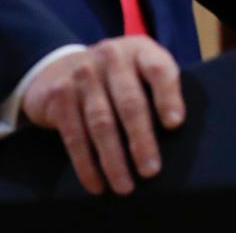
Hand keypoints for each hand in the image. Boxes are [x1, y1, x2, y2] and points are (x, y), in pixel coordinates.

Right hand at [21, 36, 184, 194]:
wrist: (60, 66)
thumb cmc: (116, 76)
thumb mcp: (140, 70)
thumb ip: (159, 90)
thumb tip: (175, 133)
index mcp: (140, 50)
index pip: (158, 70)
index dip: (168, 97)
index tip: (174, 124)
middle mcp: (111, 57)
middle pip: (130, 102)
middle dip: (141, 140)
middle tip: (150, 170)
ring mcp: (83, 74)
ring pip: (101, 122)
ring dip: (113, 159)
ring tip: (125, 186)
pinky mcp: (61, 94)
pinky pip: (74, 134)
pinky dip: (86, 163)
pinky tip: (96, 183)